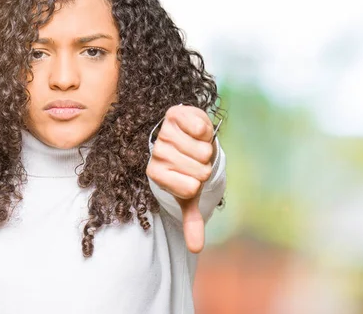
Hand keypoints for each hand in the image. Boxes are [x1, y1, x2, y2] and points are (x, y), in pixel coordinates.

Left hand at [146, 104, 215, 252]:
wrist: (186, 136)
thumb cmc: (188, 167)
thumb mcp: (189, 194)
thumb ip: (191, 220)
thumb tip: (196, 249)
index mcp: (156, 174)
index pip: (190, 188)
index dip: (198, 182)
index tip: (191, 177)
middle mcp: (156, 154)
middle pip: (199, 169)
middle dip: (204, 165)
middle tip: (195, 159)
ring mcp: (163, 133)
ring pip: (202, 150)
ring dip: (206, 147)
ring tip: (196, 145)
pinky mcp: (173, 114)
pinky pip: (199, 127)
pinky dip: (205, 130)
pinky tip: (197, 131)